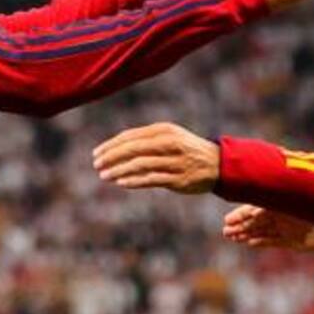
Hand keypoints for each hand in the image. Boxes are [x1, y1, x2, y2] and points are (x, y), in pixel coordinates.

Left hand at [92, 122, 218, 193]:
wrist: (218, 164)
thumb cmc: (186, 150)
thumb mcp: (169, 137)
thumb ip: (146, 141)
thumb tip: (116, 148)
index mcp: (164, 130)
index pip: (131, 136)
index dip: (111, 145)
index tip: (96, 153)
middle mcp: (169, 143)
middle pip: (133, 149)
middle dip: (111, 157)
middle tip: (96, 164)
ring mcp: (174, 161)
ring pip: (140, 165)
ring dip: (119, 170)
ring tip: (105, 176)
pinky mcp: (178, 179)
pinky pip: (151, 179)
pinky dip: (134, 181)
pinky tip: (121, 182)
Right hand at [222, 204, 313, 250]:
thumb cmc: (312, 209)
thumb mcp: (289, 203)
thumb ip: (270, 201)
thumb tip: (252, 192)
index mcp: (278, 204)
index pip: (254, 209)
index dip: (240, 215)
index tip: (227, 220)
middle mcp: (280, 215)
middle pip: (255, 221)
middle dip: (240, 226)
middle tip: (225, 231)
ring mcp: (285, 228)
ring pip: (261, 231)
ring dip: (247, 234)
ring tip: (233, 238)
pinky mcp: (291, 241)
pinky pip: (272, 241)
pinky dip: (260, 242)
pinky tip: (248, 243)